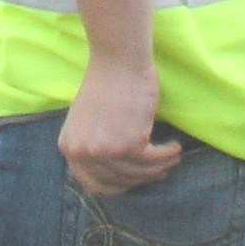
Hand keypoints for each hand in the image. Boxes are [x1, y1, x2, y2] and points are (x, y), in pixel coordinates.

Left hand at [58, 57, 179, 197]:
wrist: (118, 59)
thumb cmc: (106, 81)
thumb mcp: (87, 120)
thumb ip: (92, 145)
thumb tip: (114, 173)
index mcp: (69, 147)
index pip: (92, 184)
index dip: (117, 186)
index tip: (133, 181)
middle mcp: (83, 153)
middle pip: (118, 181)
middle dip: (141, 178)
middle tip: (158, 171)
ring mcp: (105, 151)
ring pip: (138, 173)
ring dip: (159, 168)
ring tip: (172, 159)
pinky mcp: (129, 144)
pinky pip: (153, 160)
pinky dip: (167, 156)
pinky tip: (175, 148)